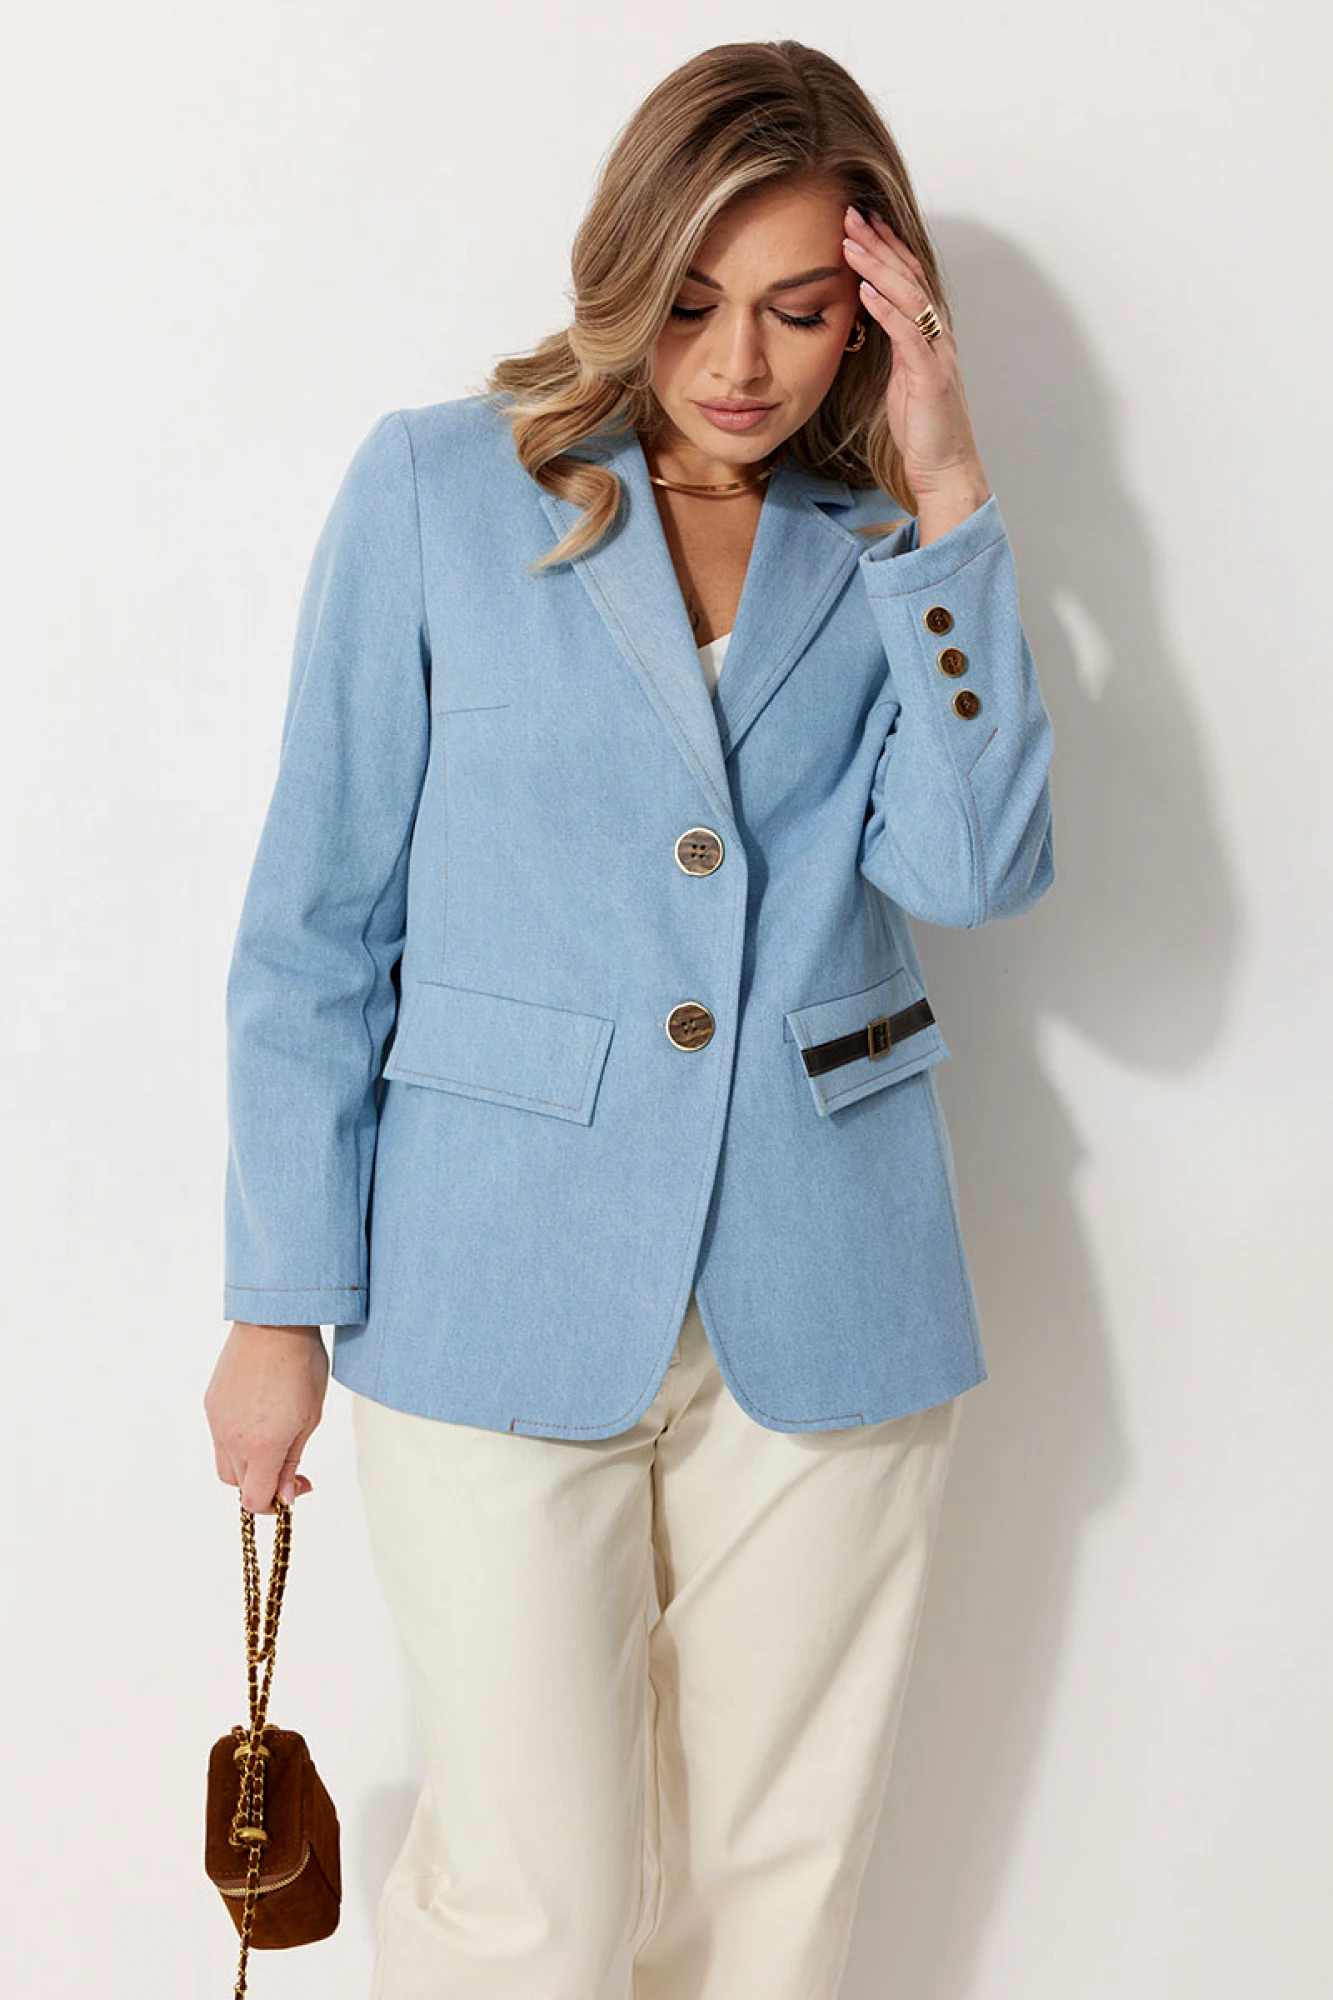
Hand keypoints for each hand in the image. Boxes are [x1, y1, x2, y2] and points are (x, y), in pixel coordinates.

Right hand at [204, 1322, 328, 1513]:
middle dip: (262, 1484)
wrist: (274, 1323)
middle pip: (238, 1485)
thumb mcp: (309, 1419)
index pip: (254, 1499)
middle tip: (290, 1466)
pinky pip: (219, 1436)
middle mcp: (232, 1438)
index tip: (297, 1486)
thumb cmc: (301, 1366)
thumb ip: (292, 1461)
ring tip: (274, 1439)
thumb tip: (285, 1496)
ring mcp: (217, 1420)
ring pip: (225, 1462)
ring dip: (247, 1464)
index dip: (276, 1503)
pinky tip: (258, 1417)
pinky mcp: (211, 1403)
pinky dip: (237, 1440)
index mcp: (261, 1446)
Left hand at [841, 204, 988, 500]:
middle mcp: (937, 336)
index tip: (860, 221)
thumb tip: (871, 316)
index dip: (886, 246)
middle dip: (880, 242)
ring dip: (878, 266)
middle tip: (851, 213)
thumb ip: (892, 343)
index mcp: (929, 334)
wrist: (945, 468)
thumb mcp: (900, 377)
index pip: (908, 277)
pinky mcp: (930, 377)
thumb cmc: (922, 428)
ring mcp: (936, 353)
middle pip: (909, 275)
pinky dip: (886, 308)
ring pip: (908, 296)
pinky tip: (865, 289)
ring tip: (851, 241)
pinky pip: (907, 334)